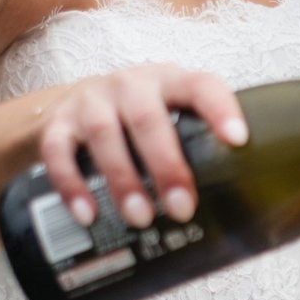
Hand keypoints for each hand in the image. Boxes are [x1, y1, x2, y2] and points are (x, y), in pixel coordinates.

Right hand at [37, 64, 247, 230]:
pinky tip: (87, 215)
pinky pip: (58, 153)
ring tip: (140, 218)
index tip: (238, 140)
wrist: (74, 104)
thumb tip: (242, 210)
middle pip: (148, 118)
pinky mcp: (57, 124)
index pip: (200, 85)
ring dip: (123, 179)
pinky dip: (72, 185)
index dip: (220, 109)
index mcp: (169, 81)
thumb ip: (198, 147)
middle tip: (181, 208)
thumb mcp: (170, 117)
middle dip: (166, 165)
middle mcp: (129, 85)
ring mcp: (90, 101)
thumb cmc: (140, 119)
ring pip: (104, 134)